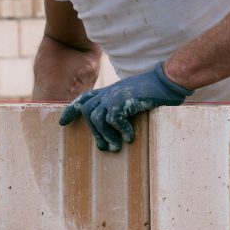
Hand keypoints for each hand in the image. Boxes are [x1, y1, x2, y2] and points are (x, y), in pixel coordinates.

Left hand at [59, 61, 193, 151]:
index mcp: (109, 92)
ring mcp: (115, 95)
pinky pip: (113, 119)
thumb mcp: (132, 100)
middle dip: (95, 133)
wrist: (167, 82)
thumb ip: (121, 110)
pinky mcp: (123, 100)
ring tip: (116, 147)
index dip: (72, 110)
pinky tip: (130, 137)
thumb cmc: (154, 93)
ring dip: (106, 135)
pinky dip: (121, 130)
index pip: (84, 99)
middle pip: (88, 112)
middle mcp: (109, 92)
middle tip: (104, 148)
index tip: (62, 123)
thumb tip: (115, 133)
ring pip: (97, 118)